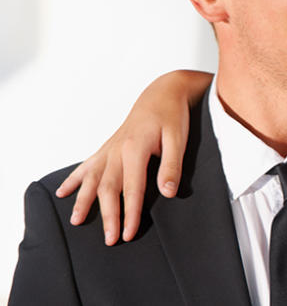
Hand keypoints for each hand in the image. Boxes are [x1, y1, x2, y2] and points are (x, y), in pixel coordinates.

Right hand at [54, 70, 208, 244]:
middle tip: (110, 240)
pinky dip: (74, 179)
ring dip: (83, 201)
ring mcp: (110, 148)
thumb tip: (167, 193)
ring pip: (92, 179)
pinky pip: (87, 165)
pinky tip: (62, 192)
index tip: (128, 233)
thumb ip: (172, 166)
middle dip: (108, 215)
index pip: (132, 187)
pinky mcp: (108, 147)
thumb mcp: (178, 138)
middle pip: (108, 188)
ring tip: (77, 221)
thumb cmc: (172, 115)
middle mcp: (117, 149)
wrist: (162, 93)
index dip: (130, 212)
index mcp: (135, 148)